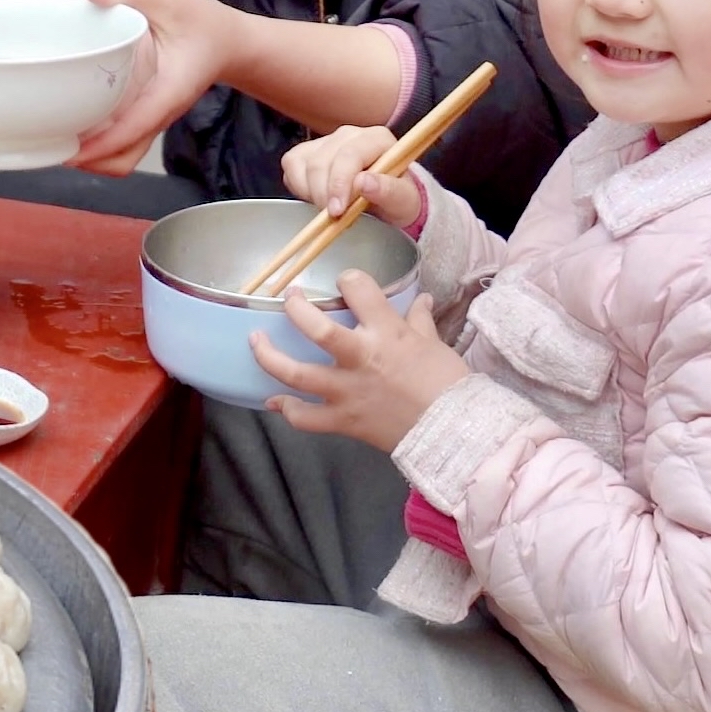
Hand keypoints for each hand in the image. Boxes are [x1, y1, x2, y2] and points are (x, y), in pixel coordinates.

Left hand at [70, 0, 235, 174]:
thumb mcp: (171, 2)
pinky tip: (75, 126)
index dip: (102, 144)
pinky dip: (99, 146)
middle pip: (124, 158)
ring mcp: (153, 120)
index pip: (135, 127)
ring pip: (123, 158)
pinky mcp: (147, 117)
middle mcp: (160, 114)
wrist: (231, 43)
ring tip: (56, 141)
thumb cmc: (207, 26)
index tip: (73, 151)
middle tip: (51, 144)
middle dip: (89, 161)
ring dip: (92, 158)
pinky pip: (123, 144)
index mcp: (169, 92)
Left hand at [253, 270, 469, 451]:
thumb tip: (421, 298)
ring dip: (268, 356)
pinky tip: (274, 401)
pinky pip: (305, 417)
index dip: (349, 280)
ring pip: (295, 373)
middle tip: (288, 299)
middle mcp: (360, 357)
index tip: (345, 281)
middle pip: (315, 328)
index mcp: (387, 332)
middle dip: (295, 308)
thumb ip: (419, 320)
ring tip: (255, 341)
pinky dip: (287, 409)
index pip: (359, 289)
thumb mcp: (434, 344)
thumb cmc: (447, 384)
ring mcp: (346, 391)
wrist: (455, 431)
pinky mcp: (342, 421)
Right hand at [280, 125, 423, 229]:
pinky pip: (291, 166)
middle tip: (332, 217)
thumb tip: (365, 182)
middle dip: (322, 193)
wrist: (386, 201)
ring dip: (311, 192)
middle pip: (321, 161)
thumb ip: (389, 191)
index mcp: (376, 138)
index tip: (336, 211)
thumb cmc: (397, 199)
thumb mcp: (403, 201)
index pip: (348, 155)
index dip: (338, 184)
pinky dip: (299, 187)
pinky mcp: (307, 151)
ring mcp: (326, 141)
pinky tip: (316, 197)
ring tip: (329, 208)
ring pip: (303, 163)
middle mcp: (350, 135)